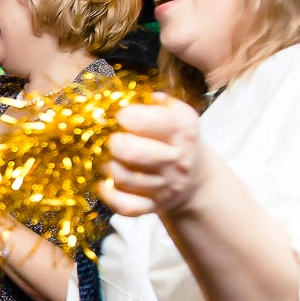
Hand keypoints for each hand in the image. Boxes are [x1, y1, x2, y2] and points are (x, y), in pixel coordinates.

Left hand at [100, 94, 204, 216]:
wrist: (195, 179)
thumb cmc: (174, 140)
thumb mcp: (176, 116)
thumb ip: (155, 104)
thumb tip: (126, 94)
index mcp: (183, 131)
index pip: (154, 121)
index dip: (129, 115)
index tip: (121, 115)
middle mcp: (177, 159)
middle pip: (134, 152)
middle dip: (115, 143)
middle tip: (112, 139)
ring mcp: (165, 186)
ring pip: (125, 178)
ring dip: (109, 166)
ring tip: (108, 157)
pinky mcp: (154, 206)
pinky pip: (126, 205)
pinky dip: (110, 194)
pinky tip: (104, 183)